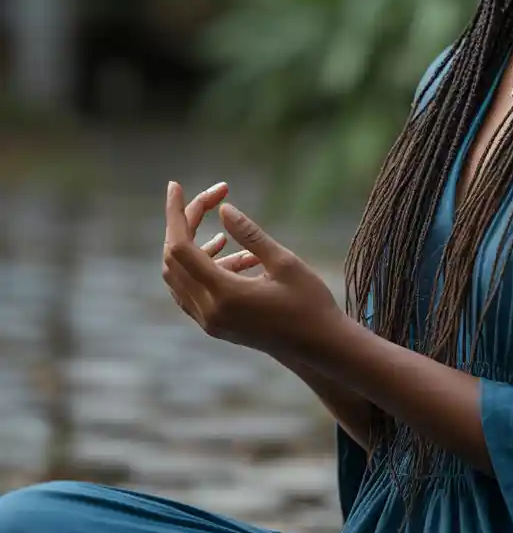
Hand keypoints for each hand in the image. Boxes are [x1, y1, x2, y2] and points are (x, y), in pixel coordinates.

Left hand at [162, 181, 341, 354]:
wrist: (318, 346)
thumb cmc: (309, 301)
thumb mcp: (284, 262)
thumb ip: (251, 235)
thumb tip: (223, 210)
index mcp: (224, 294)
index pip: (181, 248)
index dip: (176, 214)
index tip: (176, 186)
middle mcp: (208, 311)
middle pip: (174, 260)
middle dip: (185, 225)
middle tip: (211, 201)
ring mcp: (209, 322)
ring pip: (178, 278)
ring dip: (191, 248)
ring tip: (224, 234)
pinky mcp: (215, 326)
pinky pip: (192, 292)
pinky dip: (200, 268)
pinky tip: (229, 254)